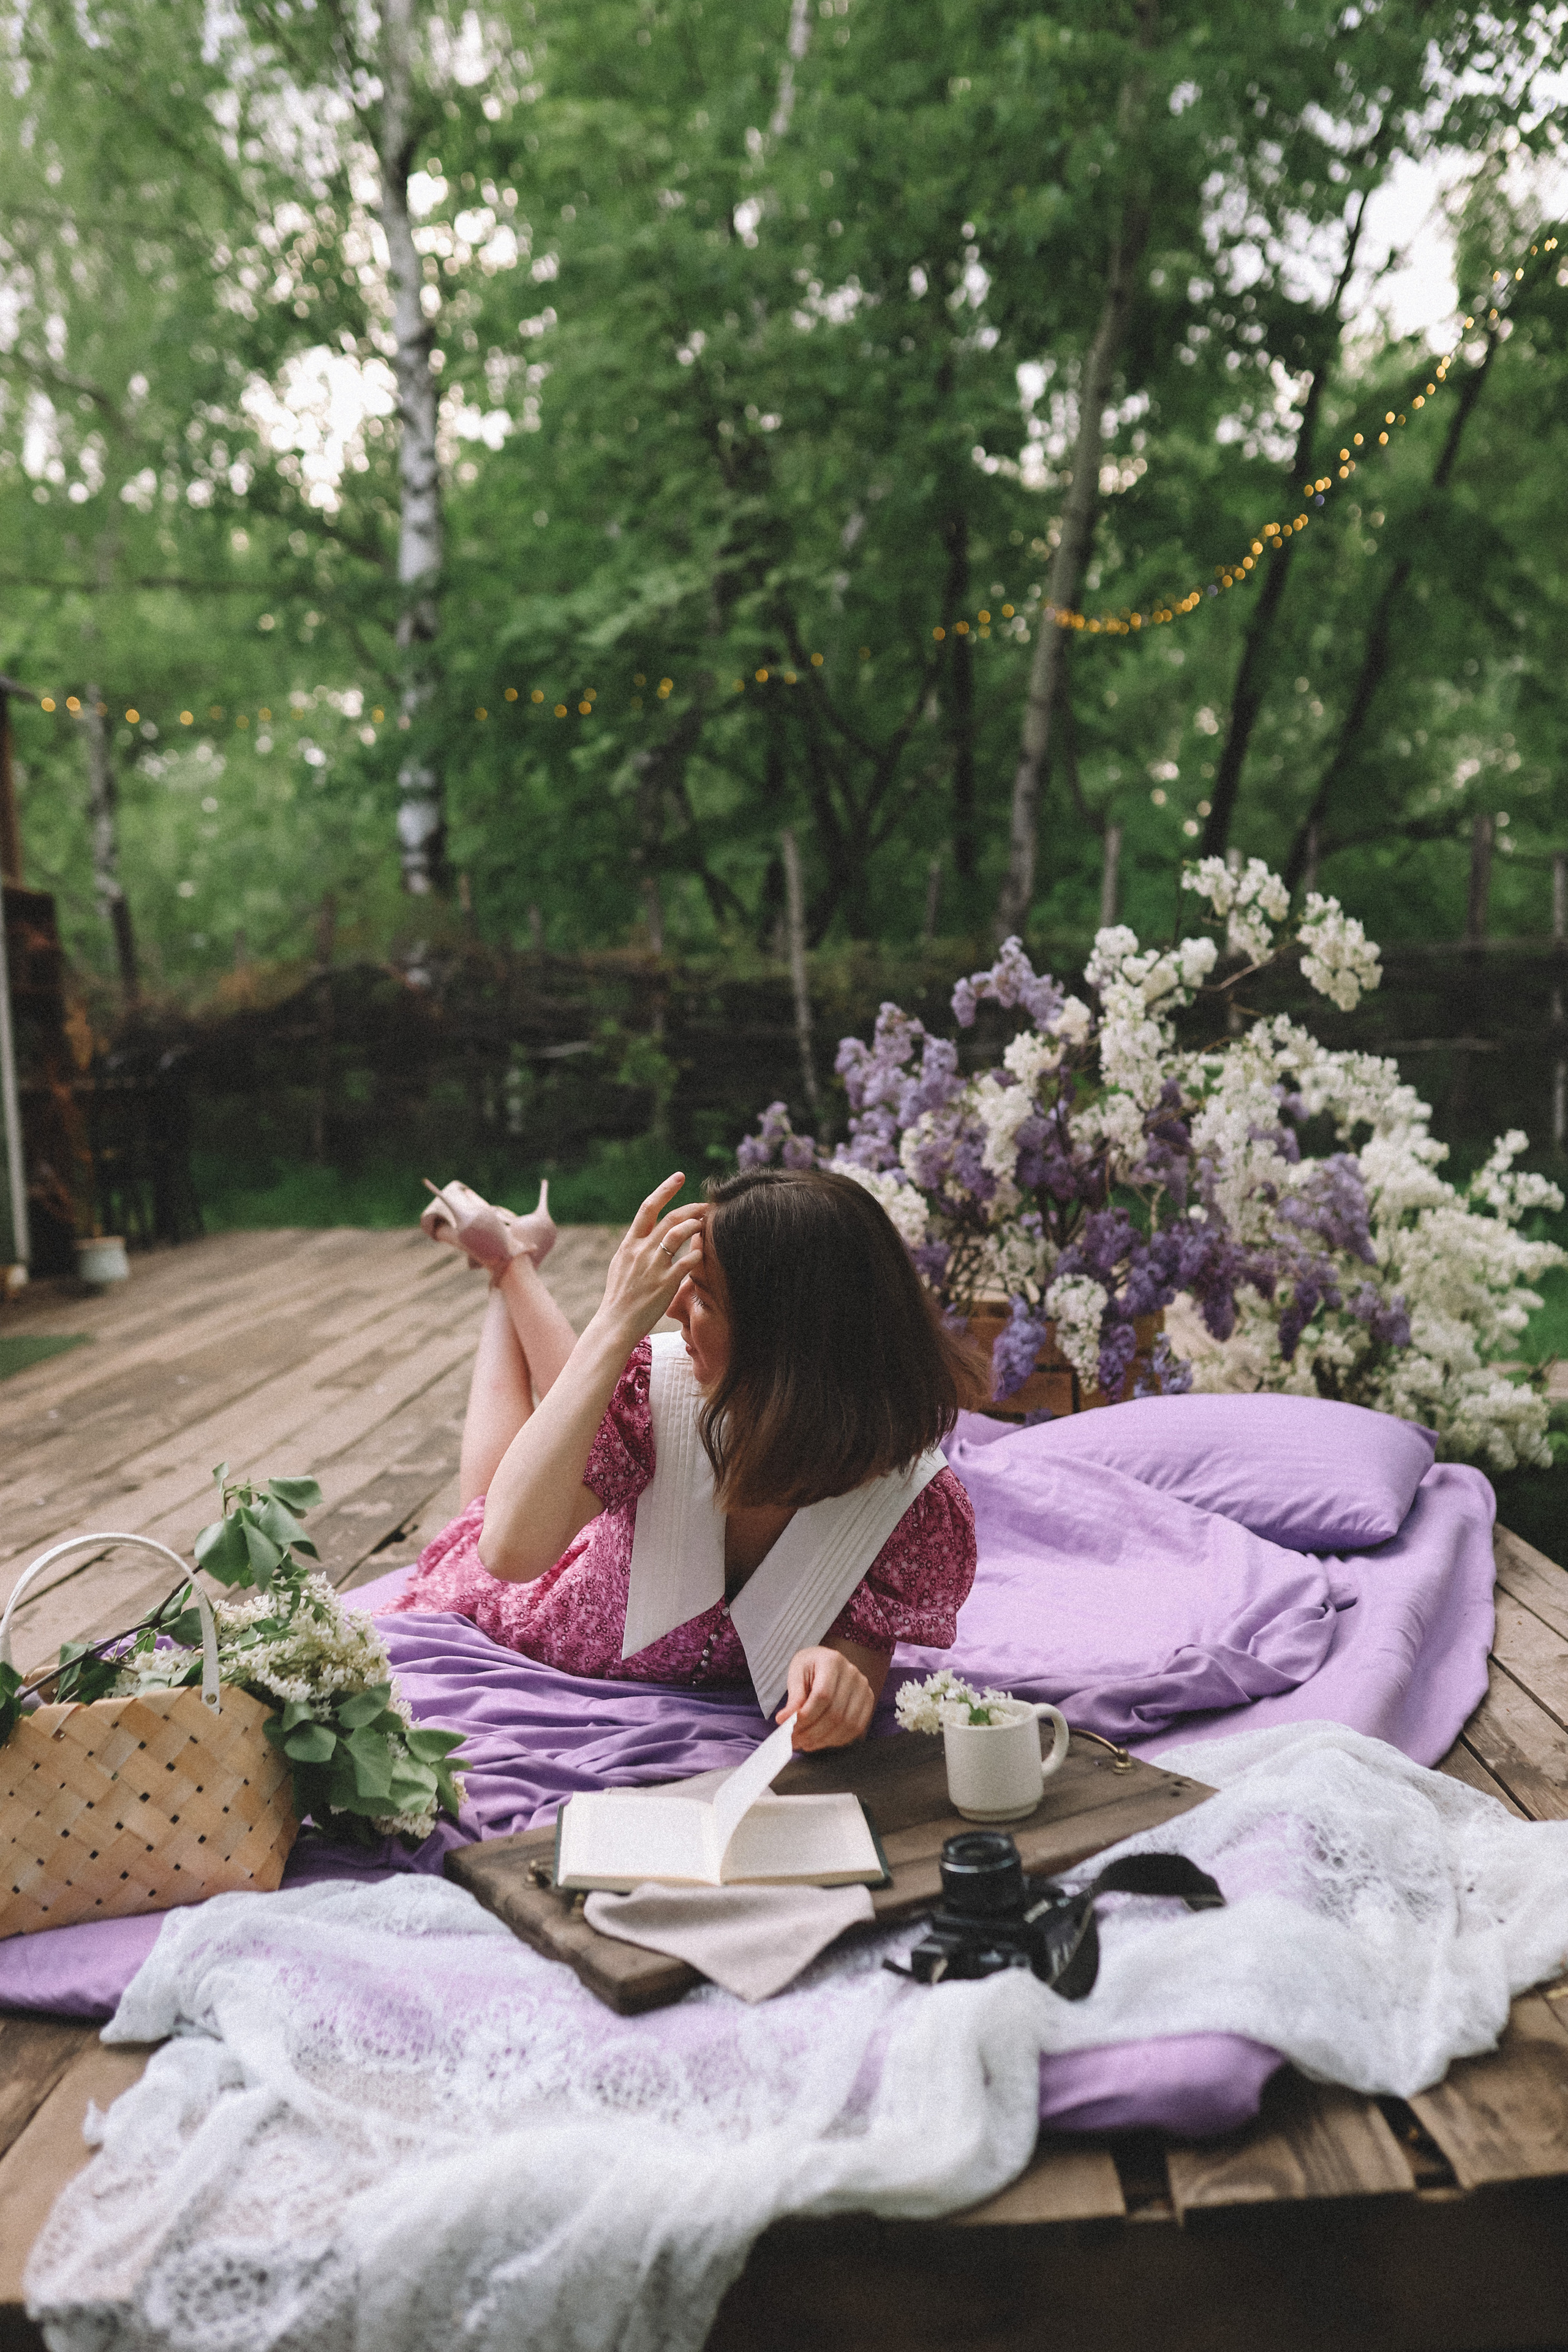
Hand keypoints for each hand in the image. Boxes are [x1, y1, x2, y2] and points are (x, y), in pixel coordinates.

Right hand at [594, 1173, 706, 1347]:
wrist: (615, 1324)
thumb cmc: (620, 1298)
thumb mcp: (621, 1266)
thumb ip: (635, 1249)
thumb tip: (647, 1236)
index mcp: (629, 1244)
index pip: (647, 1208)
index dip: (664, 1190)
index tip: (679, 1177)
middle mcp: (640, 1250)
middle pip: (669, 1217)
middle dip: (691, 1207)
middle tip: (706, 1205)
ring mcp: (653, 1266)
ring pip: (678, 1233)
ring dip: (696, 1226)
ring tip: (707, 1225)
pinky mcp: (665, 1283)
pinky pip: (687, 1261)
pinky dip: (697, 1254)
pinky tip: (703, 1253)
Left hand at [778, 1645, 875, 1751]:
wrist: (827, 1661)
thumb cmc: (810, 1666)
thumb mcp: (796, 1674)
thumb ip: (793, 1698)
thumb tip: (784, 1720)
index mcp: (832, 1661)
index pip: (823, 1695)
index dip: (806, 1716)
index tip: (789, 1729)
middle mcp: (853, 1674)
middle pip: (835, 1713)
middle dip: (812, 1732)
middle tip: (794, 1741)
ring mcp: (864, 1688)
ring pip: (847, 1724)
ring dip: (824, 1740)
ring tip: (805, 1744)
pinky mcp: (868, 1701)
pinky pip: (856, 1728)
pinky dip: (837, 1740)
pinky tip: (821, 1741)